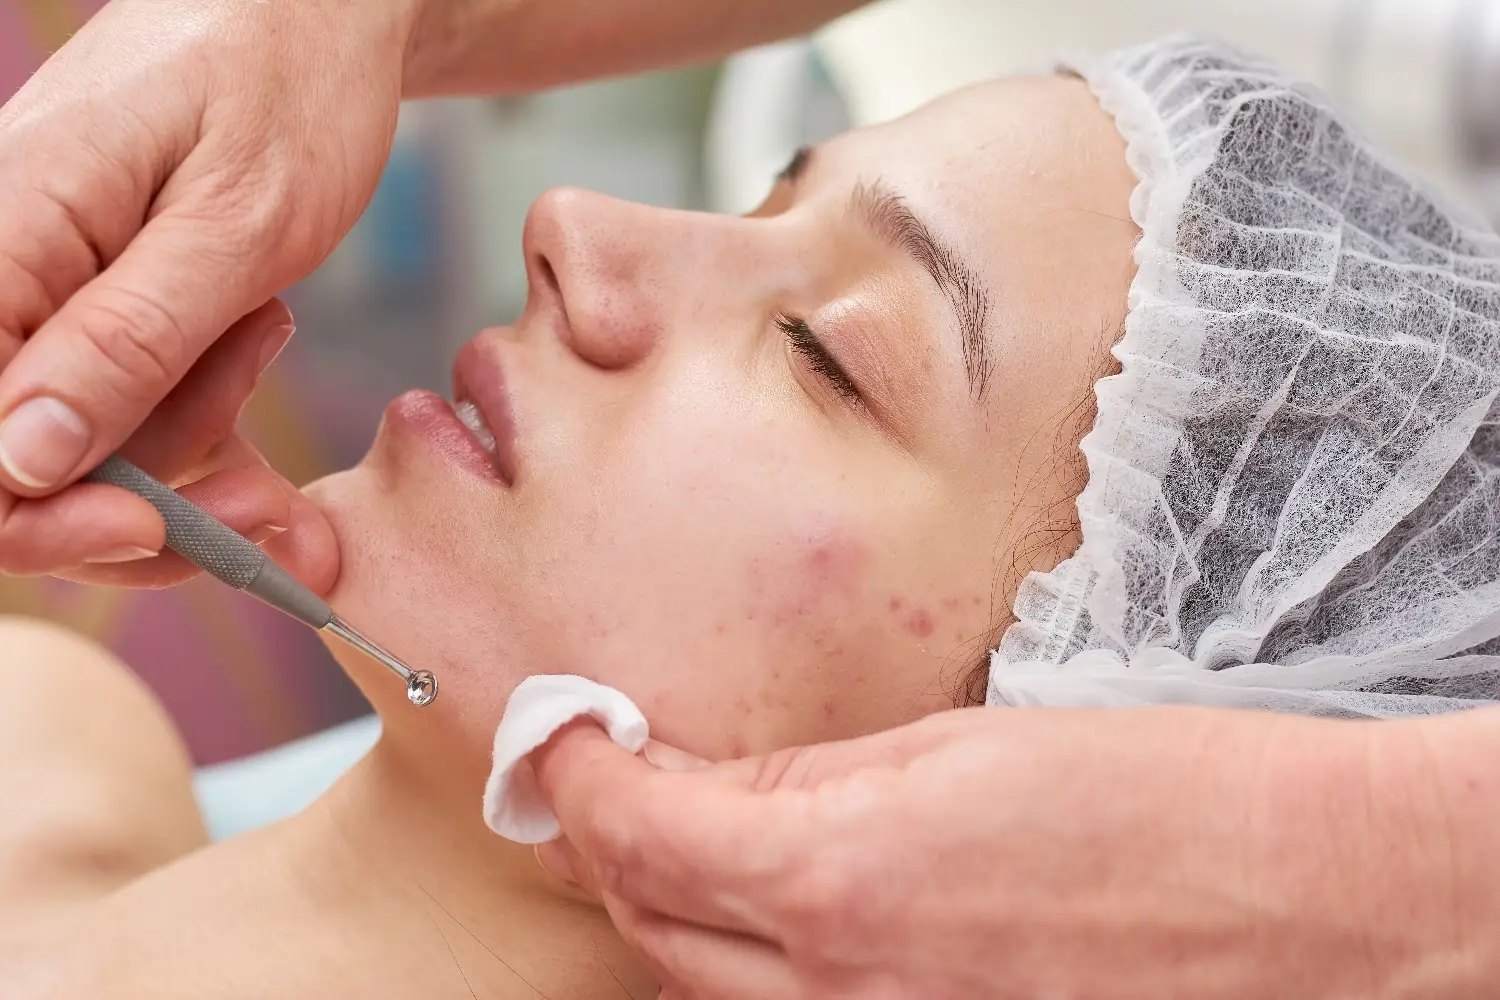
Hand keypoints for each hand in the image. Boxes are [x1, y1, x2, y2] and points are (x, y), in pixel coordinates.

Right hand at [0, 0, 413, 583]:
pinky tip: (257, 342)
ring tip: (268, 329)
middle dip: (151, 492)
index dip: (39, 520)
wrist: (313, 11)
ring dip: (192, 441)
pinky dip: (200, 413)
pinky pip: (125, 398)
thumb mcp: (229, 223)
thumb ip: (125, 342)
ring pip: (85, 443)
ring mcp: (44, 290)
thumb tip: (18, 461)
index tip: (160, 530)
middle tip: (270, 478)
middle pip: (23, 462)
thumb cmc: (281, 84)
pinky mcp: (94, 301)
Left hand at [532, 707, 1444, 999]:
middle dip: (604, 841)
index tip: (562, 735)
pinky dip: (738, 963)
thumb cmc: (1162, 800)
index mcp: (837, 880)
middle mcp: (837, 993)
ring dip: (660, 906)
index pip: (635, 833)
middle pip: (647, 921)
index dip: (577, 774)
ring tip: (661, 829)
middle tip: (599, 771)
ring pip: (702, 985)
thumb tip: (707, 776)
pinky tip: (756, 908)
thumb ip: (812, 776)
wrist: (1309, 904)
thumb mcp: (963, 746)